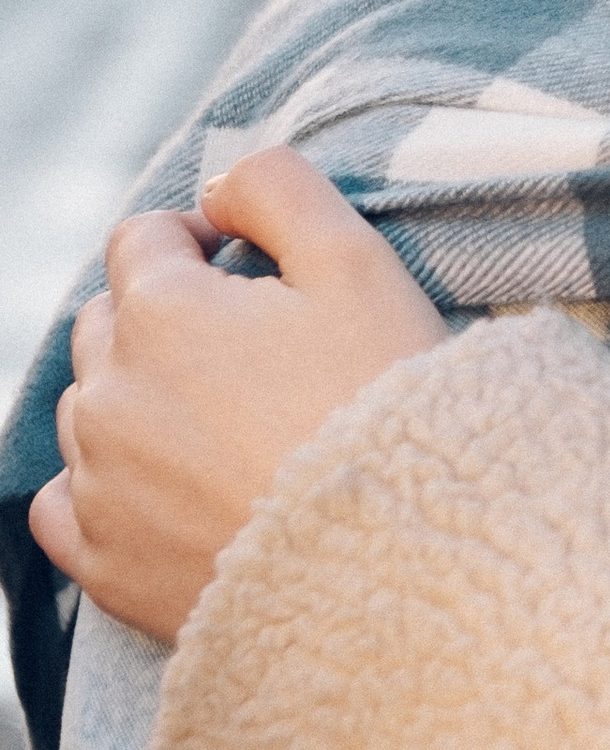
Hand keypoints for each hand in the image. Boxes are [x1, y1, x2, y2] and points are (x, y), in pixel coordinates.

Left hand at [30, 149, 448, 642]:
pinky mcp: (106, 563)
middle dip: (166, 321)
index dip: (204, 242)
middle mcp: (108, 392)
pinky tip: (161, 492)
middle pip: (109, 322)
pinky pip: (63, 506)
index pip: (146, 239)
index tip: (256, 274)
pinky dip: (100, 489)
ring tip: (227, 428)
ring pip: (88, 409)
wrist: (405, 562)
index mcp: (162, 310)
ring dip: (138, 400)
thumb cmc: (389, 405)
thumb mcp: (359, 262)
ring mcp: (99, 483)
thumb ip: (278, 188)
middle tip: (256, 355)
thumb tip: (219, 185)